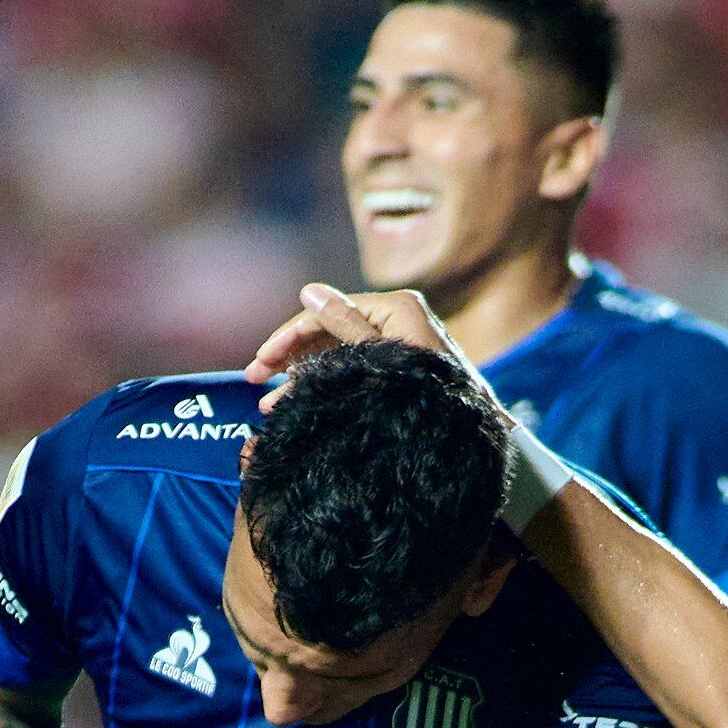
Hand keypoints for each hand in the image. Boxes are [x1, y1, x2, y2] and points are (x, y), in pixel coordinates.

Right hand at [246, 282, 472, 395]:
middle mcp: (395, 319)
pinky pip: (349, 368)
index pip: (328, 310)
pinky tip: (297, 403)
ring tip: (271, 406)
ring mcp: (395, 343)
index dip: (289, 336)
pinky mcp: (395, 367)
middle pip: (327, 329)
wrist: (474, 435)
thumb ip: (345, 326)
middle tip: (253, 380)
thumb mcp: (382, 360)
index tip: (260, 362)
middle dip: (288, 357)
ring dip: (301, 376)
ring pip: (334, 353)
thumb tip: (310, 291)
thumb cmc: (432, 396)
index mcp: (396, 307)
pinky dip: (323, 384)